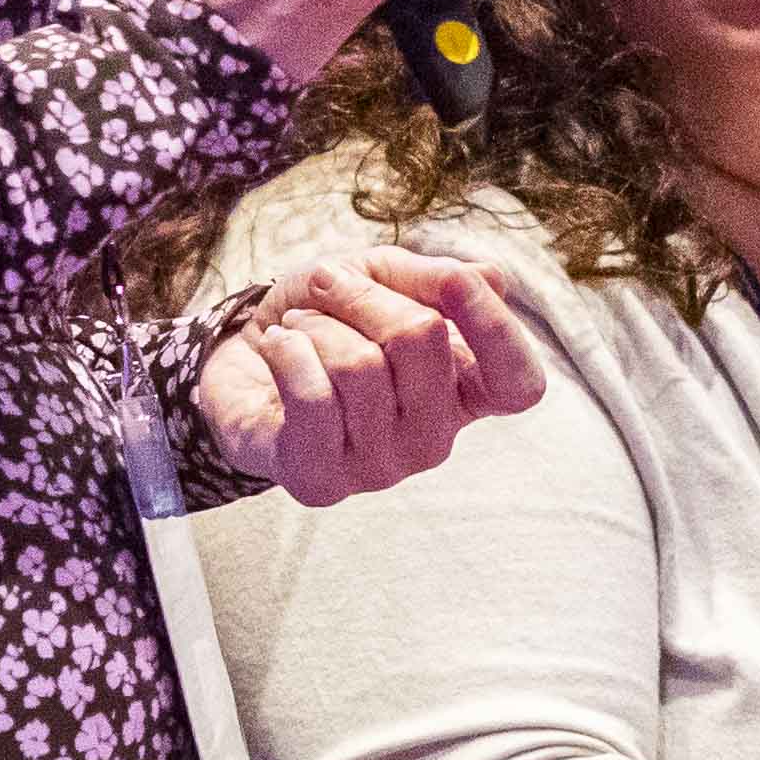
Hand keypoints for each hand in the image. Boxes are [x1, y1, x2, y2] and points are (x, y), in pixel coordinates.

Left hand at [194, 247, 546, 501]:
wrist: (241, 359)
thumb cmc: (326, 318)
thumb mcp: (381, 276)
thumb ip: (432, 279)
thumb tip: (488, 281)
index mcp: (466, 392)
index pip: (518, 385)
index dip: (496, 329)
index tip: (454, 281)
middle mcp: (434, 439)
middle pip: (424, 343)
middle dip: (365, 296)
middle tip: (329, 289)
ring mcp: (381, 468)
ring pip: (360, 366)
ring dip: (316, 323)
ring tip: (299, 325)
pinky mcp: (321, 483)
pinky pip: (312, 398)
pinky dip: (288, 351)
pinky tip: (280, 346)